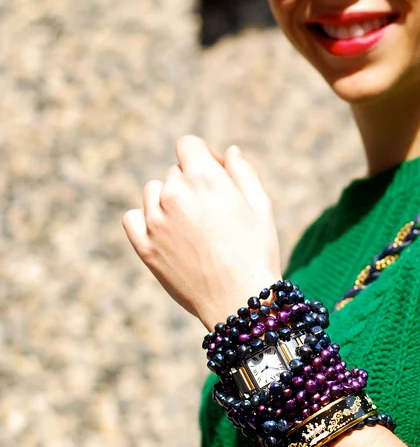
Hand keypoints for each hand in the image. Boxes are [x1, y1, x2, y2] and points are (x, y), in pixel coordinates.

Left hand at [122, 136, 281, 329]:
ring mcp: (155, 221)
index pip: (188, 144)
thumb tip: (228, 152)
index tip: (216, 173)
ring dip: (169, 199)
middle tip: (215, 210)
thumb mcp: (260, 206)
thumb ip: (242, 172)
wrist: (240, 301)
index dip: (204, 155)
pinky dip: (145, 219)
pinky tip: (166, 231)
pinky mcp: (144, 246)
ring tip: (193, 224)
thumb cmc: (257, 251)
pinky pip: (132, 218)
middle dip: (192, 182)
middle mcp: (174, 194)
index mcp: (204, 178)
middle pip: (175, 171)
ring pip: (153, 192)